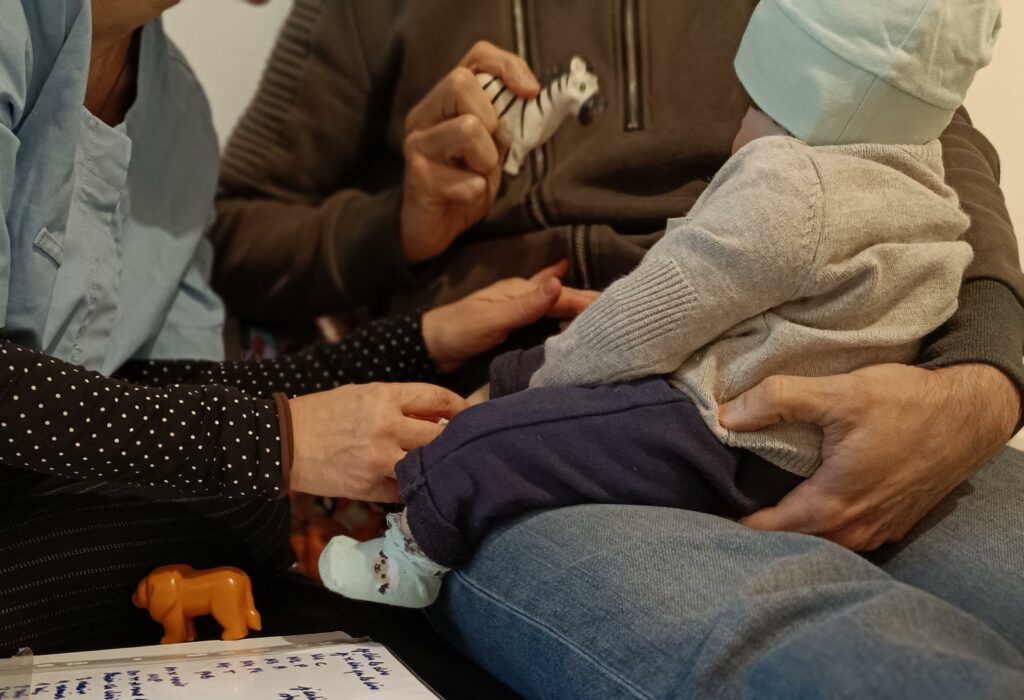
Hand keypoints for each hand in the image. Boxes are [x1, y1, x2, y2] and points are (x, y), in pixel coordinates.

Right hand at [288, 383, 468, 500]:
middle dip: (454, 440)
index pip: (439, 399)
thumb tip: (436, 418)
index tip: (468, 415)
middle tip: (463, 445)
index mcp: (384, 397)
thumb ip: (399, 404)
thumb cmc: (322, 414)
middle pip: (441, 436)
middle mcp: (386, 427)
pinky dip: (412, 488)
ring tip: (442, 468)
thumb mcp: (362, 394)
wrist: (282, 443)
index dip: (460, 408)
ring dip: (436, 467)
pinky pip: (405, 491)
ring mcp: (379, 460)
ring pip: (427, 466)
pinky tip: (414, 484)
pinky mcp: (369, 487)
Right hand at [401, 41, 539, 261]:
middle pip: (461, 82)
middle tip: (488, 152)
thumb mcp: (492, 147)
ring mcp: (417, 145)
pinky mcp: (418, 177)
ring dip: (486, 159)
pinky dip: (476, 191)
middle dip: (490, 120)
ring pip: (467, 127)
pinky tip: (465, 197)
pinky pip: (466, 178)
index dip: (507, 65)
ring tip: (477, 176)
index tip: (531, 92)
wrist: (434, 230)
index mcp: (444, 101)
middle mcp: (424, 115)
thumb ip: (504, 121)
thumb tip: (531, 97)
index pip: (476, 56)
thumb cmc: (464, 184)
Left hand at [422, 260, 599, 371]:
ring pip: (556, 305)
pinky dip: (561, 311)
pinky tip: (569, 305)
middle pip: (562, 297)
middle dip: (588, 299)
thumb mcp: (492, 318)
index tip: (616, 305)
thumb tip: (560, 281)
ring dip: (578, 306)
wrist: (431, 347)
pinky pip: (546, 316)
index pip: (562, 295)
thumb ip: (526, 304)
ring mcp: (518, 310)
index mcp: (519, 290)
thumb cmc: (458, 331)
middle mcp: (522, 296)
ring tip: (604, 310)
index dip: (588, 299)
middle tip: (620, 307)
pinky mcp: (514, 325)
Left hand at [719, 363, 1019, 550]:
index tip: (706, 512)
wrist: (970, 414)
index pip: (768, 531)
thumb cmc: (909, 404)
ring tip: (758, 508)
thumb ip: (779, 400)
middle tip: (724, 506)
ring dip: (790, 531)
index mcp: (834, 505)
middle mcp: (854, 529)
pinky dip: (819, 527)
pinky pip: (843, 537)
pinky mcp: (890, 523)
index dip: (734, 525)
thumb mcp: (840, 393)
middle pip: (791, 543)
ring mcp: (876, 531)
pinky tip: (804, 503)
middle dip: (757, 532)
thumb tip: (727, 415)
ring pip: (818, 542)